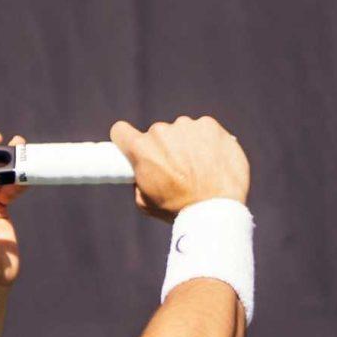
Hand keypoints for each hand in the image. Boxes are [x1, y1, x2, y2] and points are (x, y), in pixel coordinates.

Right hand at [107, 115, 249, 221]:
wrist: (216, 210)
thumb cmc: (180, 210)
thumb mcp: (146, 203)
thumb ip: (139, 181)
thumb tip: (143, 173)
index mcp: (141, 149)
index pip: (120, 131)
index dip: (126, 140)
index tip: (134, 146)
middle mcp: (161, 132)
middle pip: (157, 134)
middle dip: (165, 149)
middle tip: (179, 170)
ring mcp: (187, 126)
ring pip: (182, 131)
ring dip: (188, 144)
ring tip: (201, 169)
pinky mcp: (209, 125)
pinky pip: (204, 130)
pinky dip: (208, 142)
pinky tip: (215, 161)